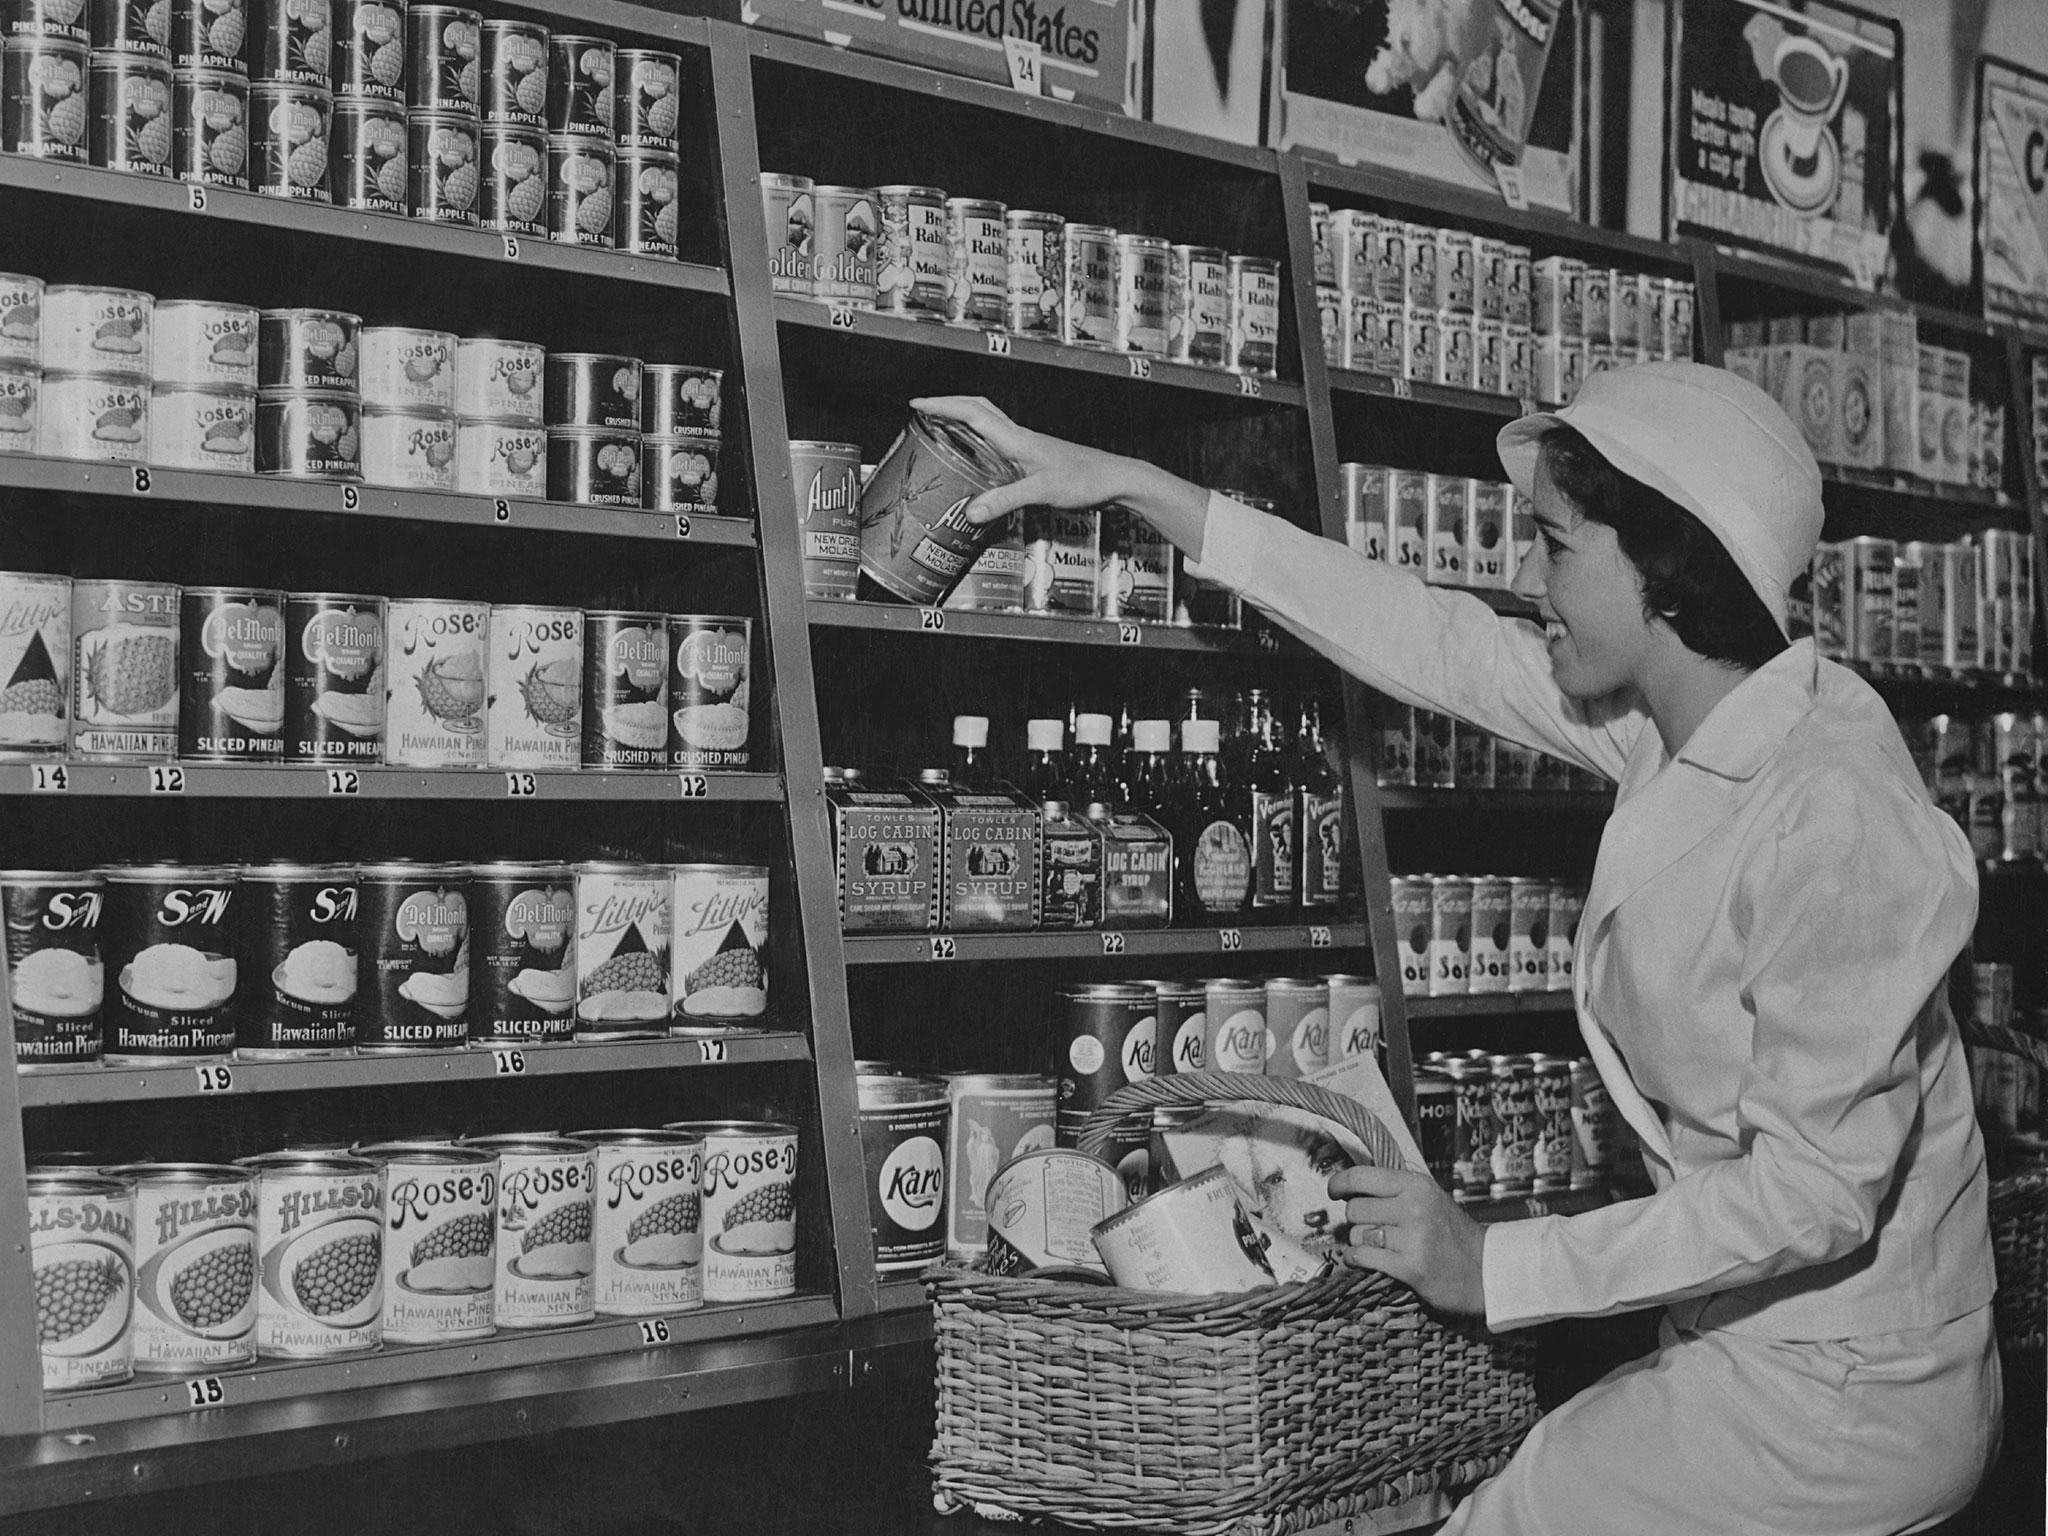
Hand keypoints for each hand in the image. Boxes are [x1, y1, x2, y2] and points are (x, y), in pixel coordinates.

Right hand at [909, 396, 1146, 524]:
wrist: (1117, 480)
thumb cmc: (1087, 480)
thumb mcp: (1042, 491)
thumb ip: (1006, 500)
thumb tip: (971, 511)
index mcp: (1017, 438)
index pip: (972, 412)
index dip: (943, 405)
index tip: (917, 403)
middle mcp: (1020, 437)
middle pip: (978, 409)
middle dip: (948, 405)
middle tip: (924, 409)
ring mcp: (1028, 447)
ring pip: (989, 422)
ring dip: (963, 418)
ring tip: (941, 428)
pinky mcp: (1035, 459)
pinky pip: (999, 441)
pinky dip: (980, 440)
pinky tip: (977, 457)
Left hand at [1329, 1164, 1486, 1315]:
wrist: (1488, 1271)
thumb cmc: (1454, 1235)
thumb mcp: (1430, 1199)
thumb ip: (1396, 1191)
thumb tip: (1352, 1186)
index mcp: (1417, 1185)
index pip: (1362, 1176)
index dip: (1341, 1183)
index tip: (1333, 1191)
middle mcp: (1414, 1207)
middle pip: (1355, 1209)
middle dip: (1356, 1221)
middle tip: (1370, 1228)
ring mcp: (1413, 1238)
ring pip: (1357, 1235)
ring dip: (1360, 1242)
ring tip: (1379, 1246)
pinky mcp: (1411, 1268)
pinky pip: (1363, 1258)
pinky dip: (1357, 1259)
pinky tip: (1364, 1260)